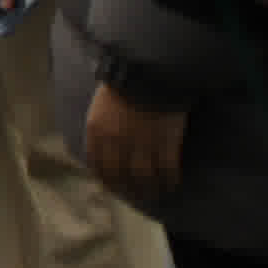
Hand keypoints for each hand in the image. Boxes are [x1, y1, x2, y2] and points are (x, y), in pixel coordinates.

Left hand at [89, 85, 187, 207]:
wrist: (149, 71)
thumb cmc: (124, 84)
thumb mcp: (101, 106)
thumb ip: (100, 128)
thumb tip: (102, 148)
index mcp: (96, 131)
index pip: (97, 165)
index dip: (106, 180)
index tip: (113, 188)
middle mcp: (115, 142)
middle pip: (120, 176)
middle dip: (128, 189)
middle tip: (136, 196)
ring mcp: (141, 144)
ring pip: (144, 177)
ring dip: (150, 189)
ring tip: (155, 195)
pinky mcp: (164, 143)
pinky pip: (166, 169)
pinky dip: (169, 180)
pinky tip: (172, 184)